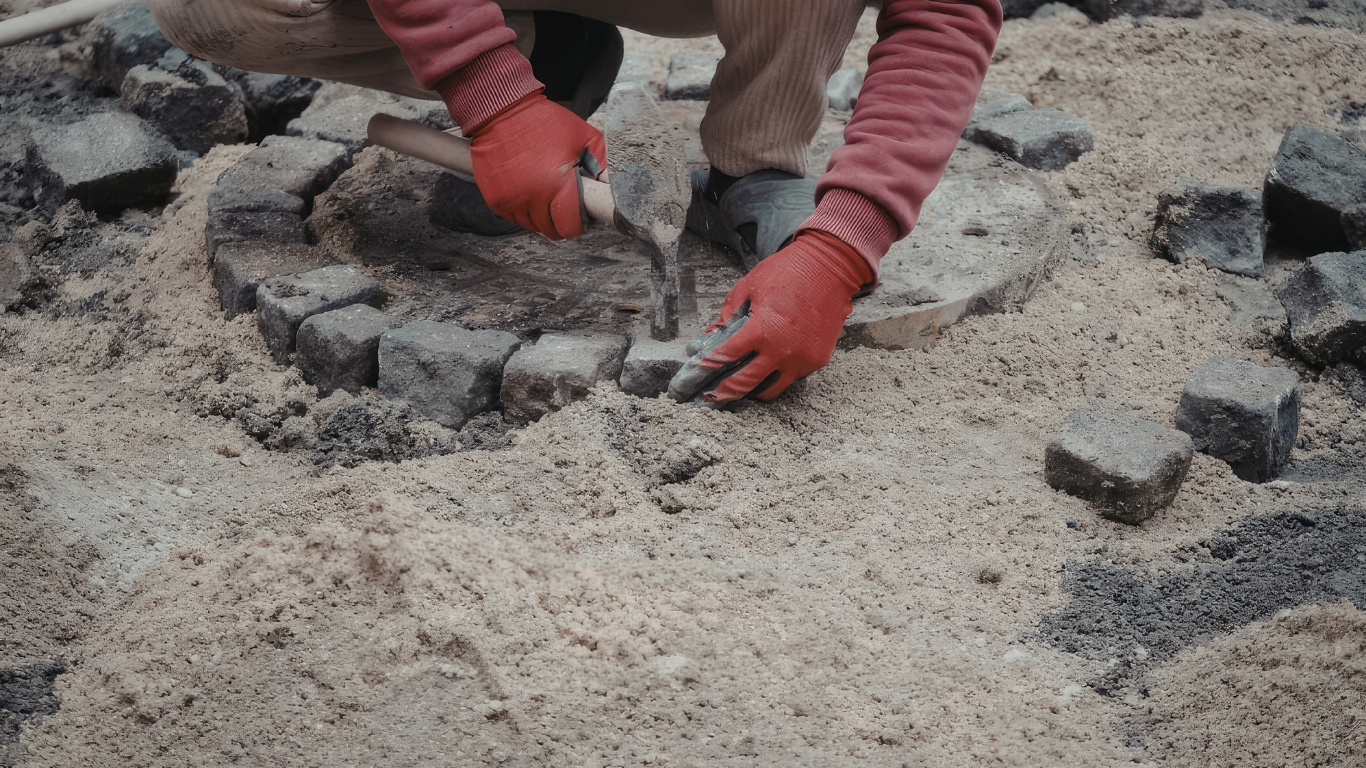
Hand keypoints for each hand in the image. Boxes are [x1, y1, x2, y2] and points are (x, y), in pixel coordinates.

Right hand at [466, 92, 605, 239]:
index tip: (583, 219)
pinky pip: (515, 218)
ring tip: (549, 198)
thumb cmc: (544, 122)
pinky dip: (525, 211)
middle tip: (567, 208)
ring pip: (533, 226)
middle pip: (552, 230)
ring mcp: (511, 201)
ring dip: (543, 218)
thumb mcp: (583, 136)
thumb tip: (615, 185)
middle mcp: (532, 197)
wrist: (502, 112)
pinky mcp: (495, 199)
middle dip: (563, 222)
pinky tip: (531, 193)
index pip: (570, 225)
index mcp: (557, 185)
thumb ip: (602, 162)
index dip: (580, 225)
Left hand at [668, 229, 872, 403]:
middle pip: (743, 385)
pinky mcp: (816, 361)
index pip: (723, 358)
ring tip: (737, 386)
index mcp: (761, 329)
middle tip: (707, 399)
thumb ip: (728, 315)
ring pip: (769, 390)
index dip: (702, 371)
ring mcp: (801, 360)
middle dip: (721, 394)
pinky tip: (766, 367)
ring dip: (751, 390)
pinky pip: (790, 377)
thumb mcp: (749, 288)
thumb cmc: (787, 272)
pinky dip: (776, 375)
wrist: (830, 268)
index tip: (690, 380)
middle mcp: (781, 350)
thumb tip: (711, 336)